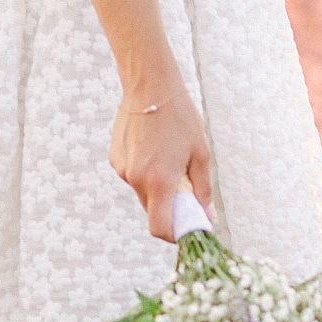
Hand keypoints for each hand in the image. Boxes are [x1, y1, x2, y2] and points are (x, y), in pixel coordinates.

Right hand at [110, 81, 212, 243]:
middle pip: (152, 210)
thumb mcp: (200, 154)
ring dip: (156, 187)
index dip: (173, 234)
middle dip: (169, 207)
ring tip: (168, 158)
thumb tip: (207, 216)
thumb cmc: (180, 118)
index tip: (186, 228)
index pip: (159, 227)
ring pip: (142, 192)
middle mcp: (137, 179)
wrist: (150, 86)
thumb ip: (202, 189)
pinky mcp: (115, 158)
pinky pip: (133, 175)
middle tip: (184, 189)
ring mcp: (123, 169)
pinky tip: (153, 148)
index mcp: (159, 182)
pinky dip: (145, 171)